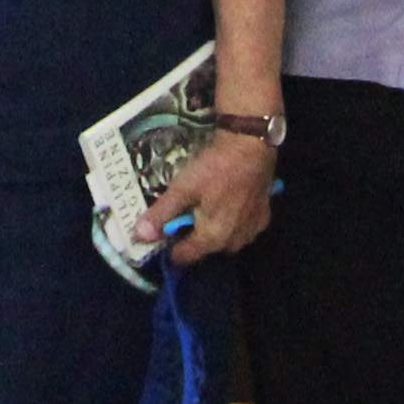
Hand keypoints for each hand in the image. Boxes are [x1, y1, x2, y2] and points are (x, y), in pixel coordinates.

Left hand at [144, 128, 277, 263]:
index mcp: (212, 239)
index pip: (184, 257)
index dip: (170, 246)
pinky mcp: (263, 218)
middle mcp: (234, 243)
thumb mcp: (182, 188)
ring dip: (212, 230)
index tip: (164, 229)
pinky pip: (241, 229)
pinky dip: (231, 222)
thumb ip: (161, 214)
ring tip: (205, 206)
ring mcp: (251, 232)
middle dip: (192, 235)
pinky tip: (226, 204)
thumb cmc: (215, 168)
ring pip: (224, 241)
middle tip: (185, 210)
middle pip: (204, 249)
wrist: (252, 146)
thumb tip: (140, 236)